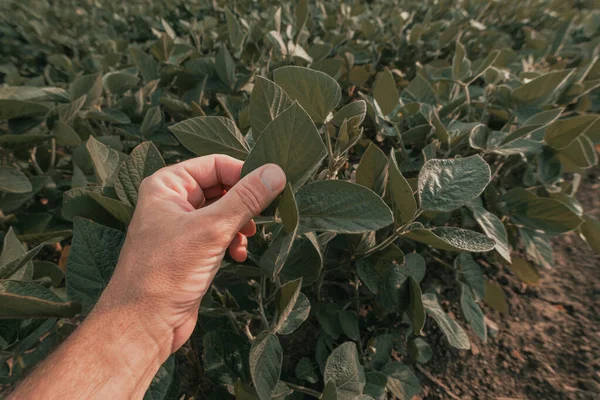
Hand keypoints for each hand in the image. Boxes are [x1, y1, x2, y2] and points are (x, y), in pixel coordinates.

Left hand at [95, 155, 285, 354]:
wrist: (144, 324)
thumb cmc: (167, 272)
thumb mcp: (211, 229)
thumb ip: (245, 199)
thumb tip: (277, 172)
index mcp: (168, 185)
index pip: (216, 164)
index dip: (244, 173)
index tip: (272, 187)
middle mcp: (172, 201)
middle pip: (221, 187)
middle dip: (244, 202)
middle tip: (266, 214)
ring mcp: (182, 226)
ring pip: (223, 212)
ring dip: (241, 223)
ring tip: (249, 238)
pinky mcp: (190, 250)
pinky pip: (219, 234)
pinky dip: (233, 241)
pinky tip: (238, 255)